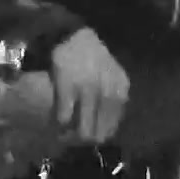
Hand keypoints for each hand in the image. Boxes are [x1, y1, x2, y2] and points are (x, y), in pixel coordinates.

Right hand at [50, 28, 129, 143]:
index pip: (115, 121)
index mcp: (120, 88)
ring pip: (83, 126)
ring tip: (67, 136)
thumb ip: (114, 97)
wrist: (74, 37)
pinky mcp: (67, 88)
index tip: (96, 138)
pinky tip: (59, 123)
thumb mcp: (113, 75)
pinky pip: (65, 116)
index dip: (105, 132)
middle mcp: (107, 91)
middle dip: (90, 138)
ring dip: (74, 136)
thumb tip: (109, 125)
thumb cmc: (94, 59)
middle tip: (80, 141)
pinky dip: (61, 124)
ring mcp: (87, 90)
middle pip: (101, 128)